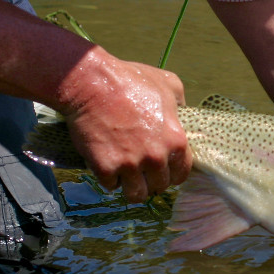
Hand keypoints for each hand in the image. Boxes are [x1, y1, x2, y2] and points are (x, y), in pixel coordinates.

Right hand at [62, 53, 191, 202]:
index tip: (161, 170)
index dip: (171, 172)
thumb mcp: (167, 84)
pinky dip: (108, 179)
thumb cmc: (129, 79)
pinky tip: (106, 166)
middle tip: (140, 171)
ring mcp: (131, 165)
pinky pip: (111, 186)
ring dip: (131, 187)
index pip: (181, 173)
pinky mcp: (106, 168)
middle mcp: (156, 158)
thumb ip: (180, 103)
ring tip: (125, 177)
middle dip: (151, 180)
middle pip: (159, 186)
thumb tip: (182, 113)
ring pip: (137, 194)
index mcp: (176, 141)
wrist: (91, 83)